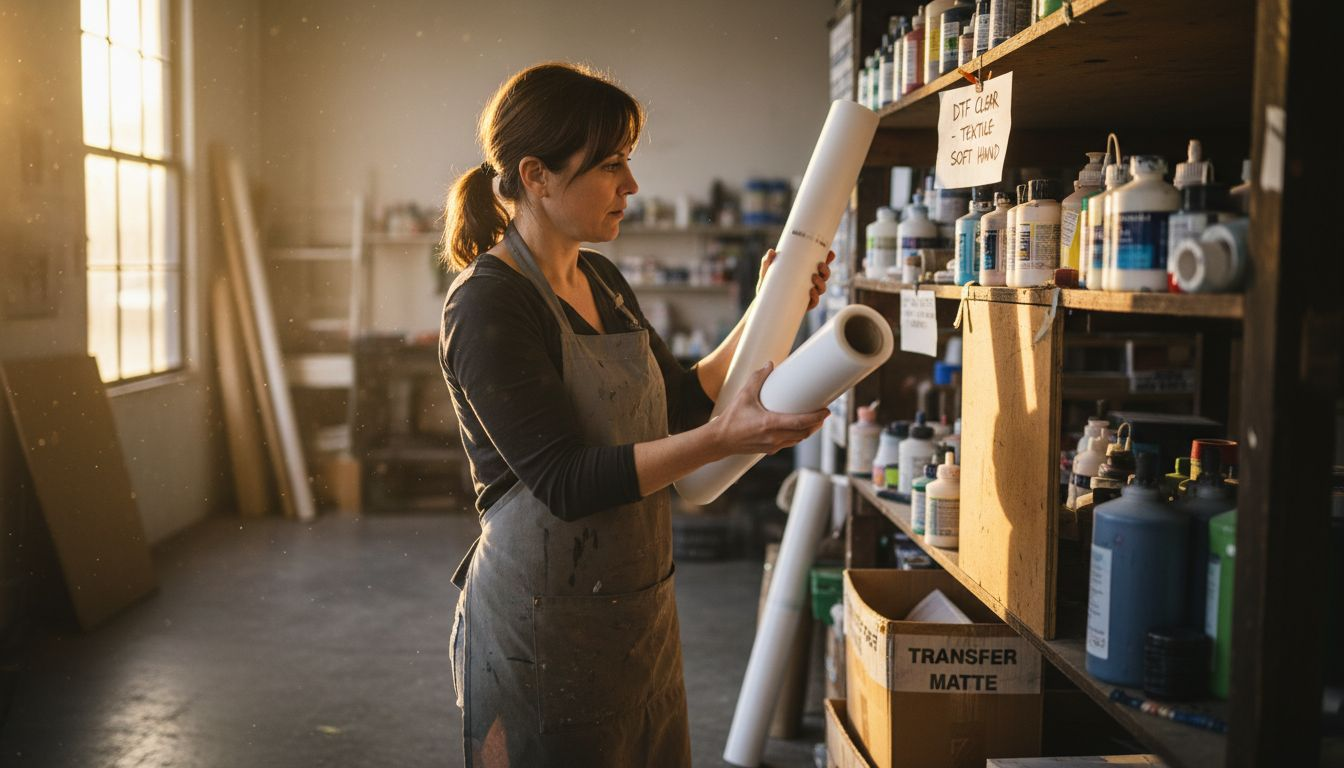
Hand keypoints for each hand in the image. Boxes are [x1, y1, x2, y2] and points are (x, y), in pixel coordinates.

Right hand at [710, 362, 828, 456]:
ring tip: (814, 420)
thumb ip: (757, 378)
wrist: (720, 440)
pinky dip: (797, 436)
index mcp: (770, 424)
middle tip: (823, 414)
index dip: (817, 417)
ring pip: (798, 439)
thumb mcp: (744, 395)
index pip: (801, 422)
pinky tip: (797, 428)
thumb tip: (770, 365)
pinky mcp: (769, 450)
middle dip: (816, 424)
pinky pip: (789, 443)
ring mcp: (772, 446)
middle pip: (804, 432)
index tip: (826, 411)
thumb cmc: (731, 419)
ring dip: (808, 431)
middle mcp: (774, 437)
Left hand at [757, 249, 835, 309]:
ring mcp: (807, 295)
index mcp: (805, 273)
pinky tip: (812, 292)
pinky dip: (815, 297)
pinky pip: (814, 302)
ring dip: (821, 282)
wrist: (762, 302)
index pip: (820, 265)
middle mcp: (809, 283)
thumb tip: (771, 251)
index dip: (828, 259)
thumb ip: (768, 261)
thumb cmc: (767, 284)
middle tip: (820, 265)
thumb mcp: (767, 271)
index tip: (830, 253)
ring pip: (821, 288)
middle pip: (824, 276)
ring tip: (814, 277)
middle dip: (826, 270)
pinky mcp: (803, 305)